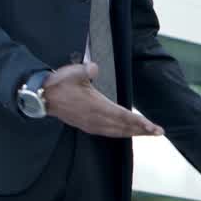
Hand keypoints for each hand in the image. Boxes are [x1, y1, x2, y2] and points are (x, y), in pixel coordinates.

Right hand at [42, 63, 163, 137]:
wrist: (42, 97)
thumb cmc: (59, 84)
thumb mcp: (74, 73)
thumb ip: (87, 70)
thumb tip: (95, 68)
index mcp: (96, 107)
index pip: (123, 116)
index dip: (140, 122)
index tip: (153, 127)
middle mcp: (96, 119)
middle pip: (123, 127)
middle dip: (142, 130)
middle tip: (158, 131)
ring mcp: (90, 124)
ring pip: (116, 131)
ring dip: (132, 132)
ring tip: (146, 132)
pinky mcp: (86, 126)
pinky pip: (108, 132)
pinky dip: (120, 132)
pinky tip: (125, 131)